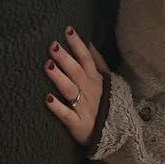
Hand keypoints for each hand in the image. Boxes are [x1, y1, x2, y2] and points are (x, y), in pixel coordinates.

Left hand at [45, 27, 107, 146]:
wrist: (117, 133)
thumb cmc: (106, 102)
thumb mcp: (107, 80)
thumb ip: (98, 62)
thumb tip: (89, 42)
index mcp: (96, 79)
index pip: (86, 58)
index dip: (77, 44)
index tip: (67, 30)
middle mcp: (90, 91)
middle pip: (76, 71)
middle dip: (65, 58)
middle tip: (52, 45)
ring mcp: (84, 107)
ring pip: (70, 90)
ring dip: (59, 77)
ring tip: (47, 65)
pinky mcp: (78, 124)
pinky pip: (67, 115)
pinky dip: (58, 107)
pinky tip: (47, 98)